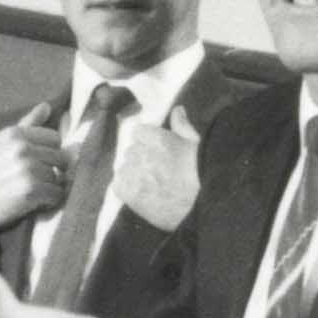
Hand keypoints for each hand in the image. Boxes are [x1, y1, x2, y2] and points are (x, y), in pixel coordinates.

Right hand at [0, 112, 65, 235]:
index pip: (54, 139)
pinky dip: (49, 202)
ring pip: (59, 177)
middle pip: (61, 158)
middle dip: (52, 170)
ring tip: (30, 192)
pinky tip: (33, 203)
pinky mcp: (31, 191)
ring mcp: (27, 169)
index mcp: (15, 134)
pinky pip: (57, 194)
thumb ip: (27, 124)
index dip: (49, 153)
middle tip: (34, 181)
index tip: (37, 164)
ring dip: (49, 188)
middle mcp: (22, 148)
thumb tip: (47, 106)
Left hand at [111, 109, 204, 233]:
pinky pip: (118, 185)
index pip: (139, 132)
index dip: (147, 140)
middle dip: (140, 157)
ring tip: (149, 183)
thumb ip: (183, 126)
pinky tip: (141, 192)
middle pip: (131, 150)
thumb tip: (176, 110)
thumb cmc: (200, 174)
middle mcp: (143, 154)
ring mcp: (134, 175)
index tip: (156, 150)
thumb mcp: (197, 145)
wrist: (199, 208)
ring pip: (124, 167)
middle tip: (155, 169)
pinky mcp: (129, 194)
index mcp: (158, 140)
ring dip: (133, 173)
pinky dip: (126, 188)